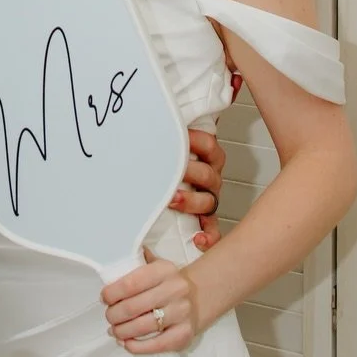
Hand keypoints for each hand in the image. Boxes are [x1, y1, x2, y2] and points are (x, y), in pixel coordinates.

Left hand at [102, 254, 200, 355]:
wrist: (199, 297)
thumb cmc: (168, 283)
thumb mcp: (156, 266)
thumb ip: (136, 262)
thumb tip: (115, 254)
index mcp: (164, 270)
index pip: (130, 283)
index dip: (112, 293)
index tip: (104, 298)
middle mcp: (175, 290)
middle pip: (132, 307)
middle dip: (113, 315)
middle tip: (109, 316)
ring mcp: (181, 313)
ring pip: (141, 327)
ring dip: (121, 331)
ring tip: (114, 330)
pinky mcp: (184, 334)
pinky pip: (156, 345)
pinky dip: (136, 347)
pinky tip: (126, 343)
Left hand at [171, 126, 226, 250]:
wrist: (162, 179)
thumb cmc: (165, 160)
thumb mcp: (168, 144)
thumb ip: (164, 133)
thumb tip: (144, 117)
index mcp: (208, 155)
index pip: (208, 144)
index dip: (194, 140)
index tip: (179, 137)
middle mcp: (211, 177)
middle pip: (208, 174)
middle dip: (189, 172)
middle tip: (169, 172)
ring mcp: (209, 198)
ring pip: (209, 201)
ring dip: (191, 201)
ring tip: (172, 200)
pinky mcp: (205, 219)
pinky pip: (213, 230)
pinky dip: (208, 236)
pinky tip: (198, 239)